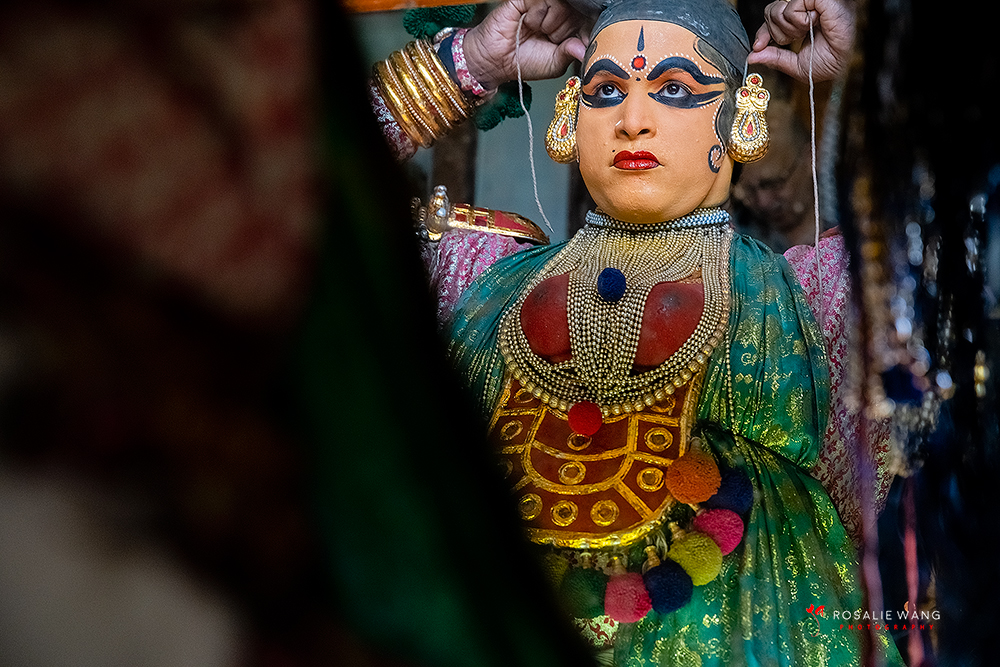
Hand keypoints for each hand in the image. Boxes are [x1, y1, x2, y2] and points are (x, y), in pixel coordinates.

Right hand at [463, 0, 589, 89]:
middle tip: (549, 39)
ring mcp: (543, 3)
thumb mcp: (555, 64)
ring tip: (537, 31)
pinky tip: (528, 23)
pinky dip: (538, 15)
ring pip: (563, 4)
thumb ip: (572, 53)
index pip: (588, 20)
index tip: (579, 41)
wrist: (496, 61)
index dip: (586, 30)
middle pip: (577, 11)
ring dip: (551, 23)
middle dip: (564, 30)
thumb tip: (586, 48)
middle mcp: (558, 12)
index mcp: (568, 27)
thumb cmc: (523, 62)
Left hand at [746, 0, 854, 82]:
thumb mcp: (796, 65)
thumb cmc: (831, 59)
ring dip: (789, 28)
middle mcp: (802, 7)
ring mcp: (808, 0)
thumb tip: (752, 58)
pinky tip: (814, 21)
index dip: (763, 32)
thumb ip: (775, 59)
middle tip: (798, 37)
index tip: (758, 46)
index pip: (771, 19)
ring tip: (809, 29)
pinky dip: (799, 21)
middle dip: (778, 33)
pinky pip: (790, 9)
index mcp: (800, 19)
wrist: (847, 56)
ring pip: (776, 11)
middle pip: (770, 13)